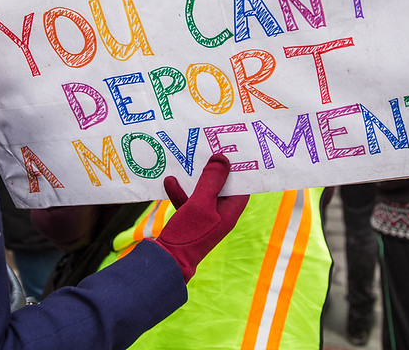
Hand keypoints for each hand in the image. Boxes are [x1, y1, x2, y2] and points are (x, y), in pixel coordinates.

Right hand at [154, 154, 248, 281]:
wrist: (166, 261)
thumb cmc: (188, 234)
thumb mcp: (200, 204)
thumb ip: (212, 181)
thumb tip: (223, 158)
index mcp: (231, 211)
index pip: (241, 185)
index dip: (239, 167)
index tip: (234, 148)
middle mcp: (221, 214)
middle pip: (222, 185)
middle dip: (214, 168)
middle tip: (210, 147)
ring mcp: (205, 217)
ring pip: (203, 190)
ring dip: (193, 178)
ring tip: (187, 161)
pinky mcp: (189, 219)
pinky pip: (187, 200)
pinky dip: (180, 191)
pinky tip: (170, 181)